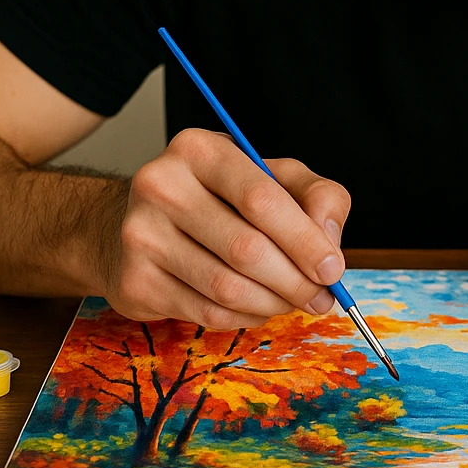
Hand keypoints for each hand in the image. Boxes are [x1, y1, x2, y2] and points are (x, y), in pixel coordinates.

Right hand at [97, 128, 350, 329]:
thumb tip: (329, 242)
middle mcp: (160, 186)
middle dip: (295, 281)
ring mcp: (141, 236)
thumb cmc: (220, 197)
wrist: (138, 222)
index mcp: (198, 149)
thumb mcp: (273, 176)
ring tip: (291, 300)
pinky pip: (206, 313)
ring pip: (227, 288)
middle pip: (246, 249)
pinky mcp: (134, 282)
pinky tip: (256, 305)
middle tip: (320, 297)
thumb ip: (316, 196)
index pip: (260, 199)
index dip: (304, 240)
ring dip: (273, 303)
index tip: (332, 269)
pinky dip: (244, 317)